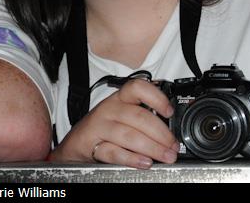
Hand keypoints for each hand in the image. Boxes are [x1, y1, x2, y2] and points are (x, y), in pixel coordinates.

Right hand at [50, 79, 179, 168]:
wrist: (76, 144)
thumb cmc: (104, 128)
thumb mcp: (123, 116)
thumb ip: (144, 116)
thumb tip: (172, 127)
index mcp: (120, 99)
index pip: (137, 88)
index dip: (156, 98)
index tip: (169, 112)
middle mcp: (109, 109)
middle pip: (139, 117)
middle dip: (161, 133)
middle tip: (173, 146)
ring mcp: (99, 126)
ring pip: (129, 135)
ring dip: (152, 147)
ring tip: (165, 156)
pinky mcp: (91, 144)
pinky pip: (113, 151)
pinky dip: (131, 158)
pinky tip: (145, 162)